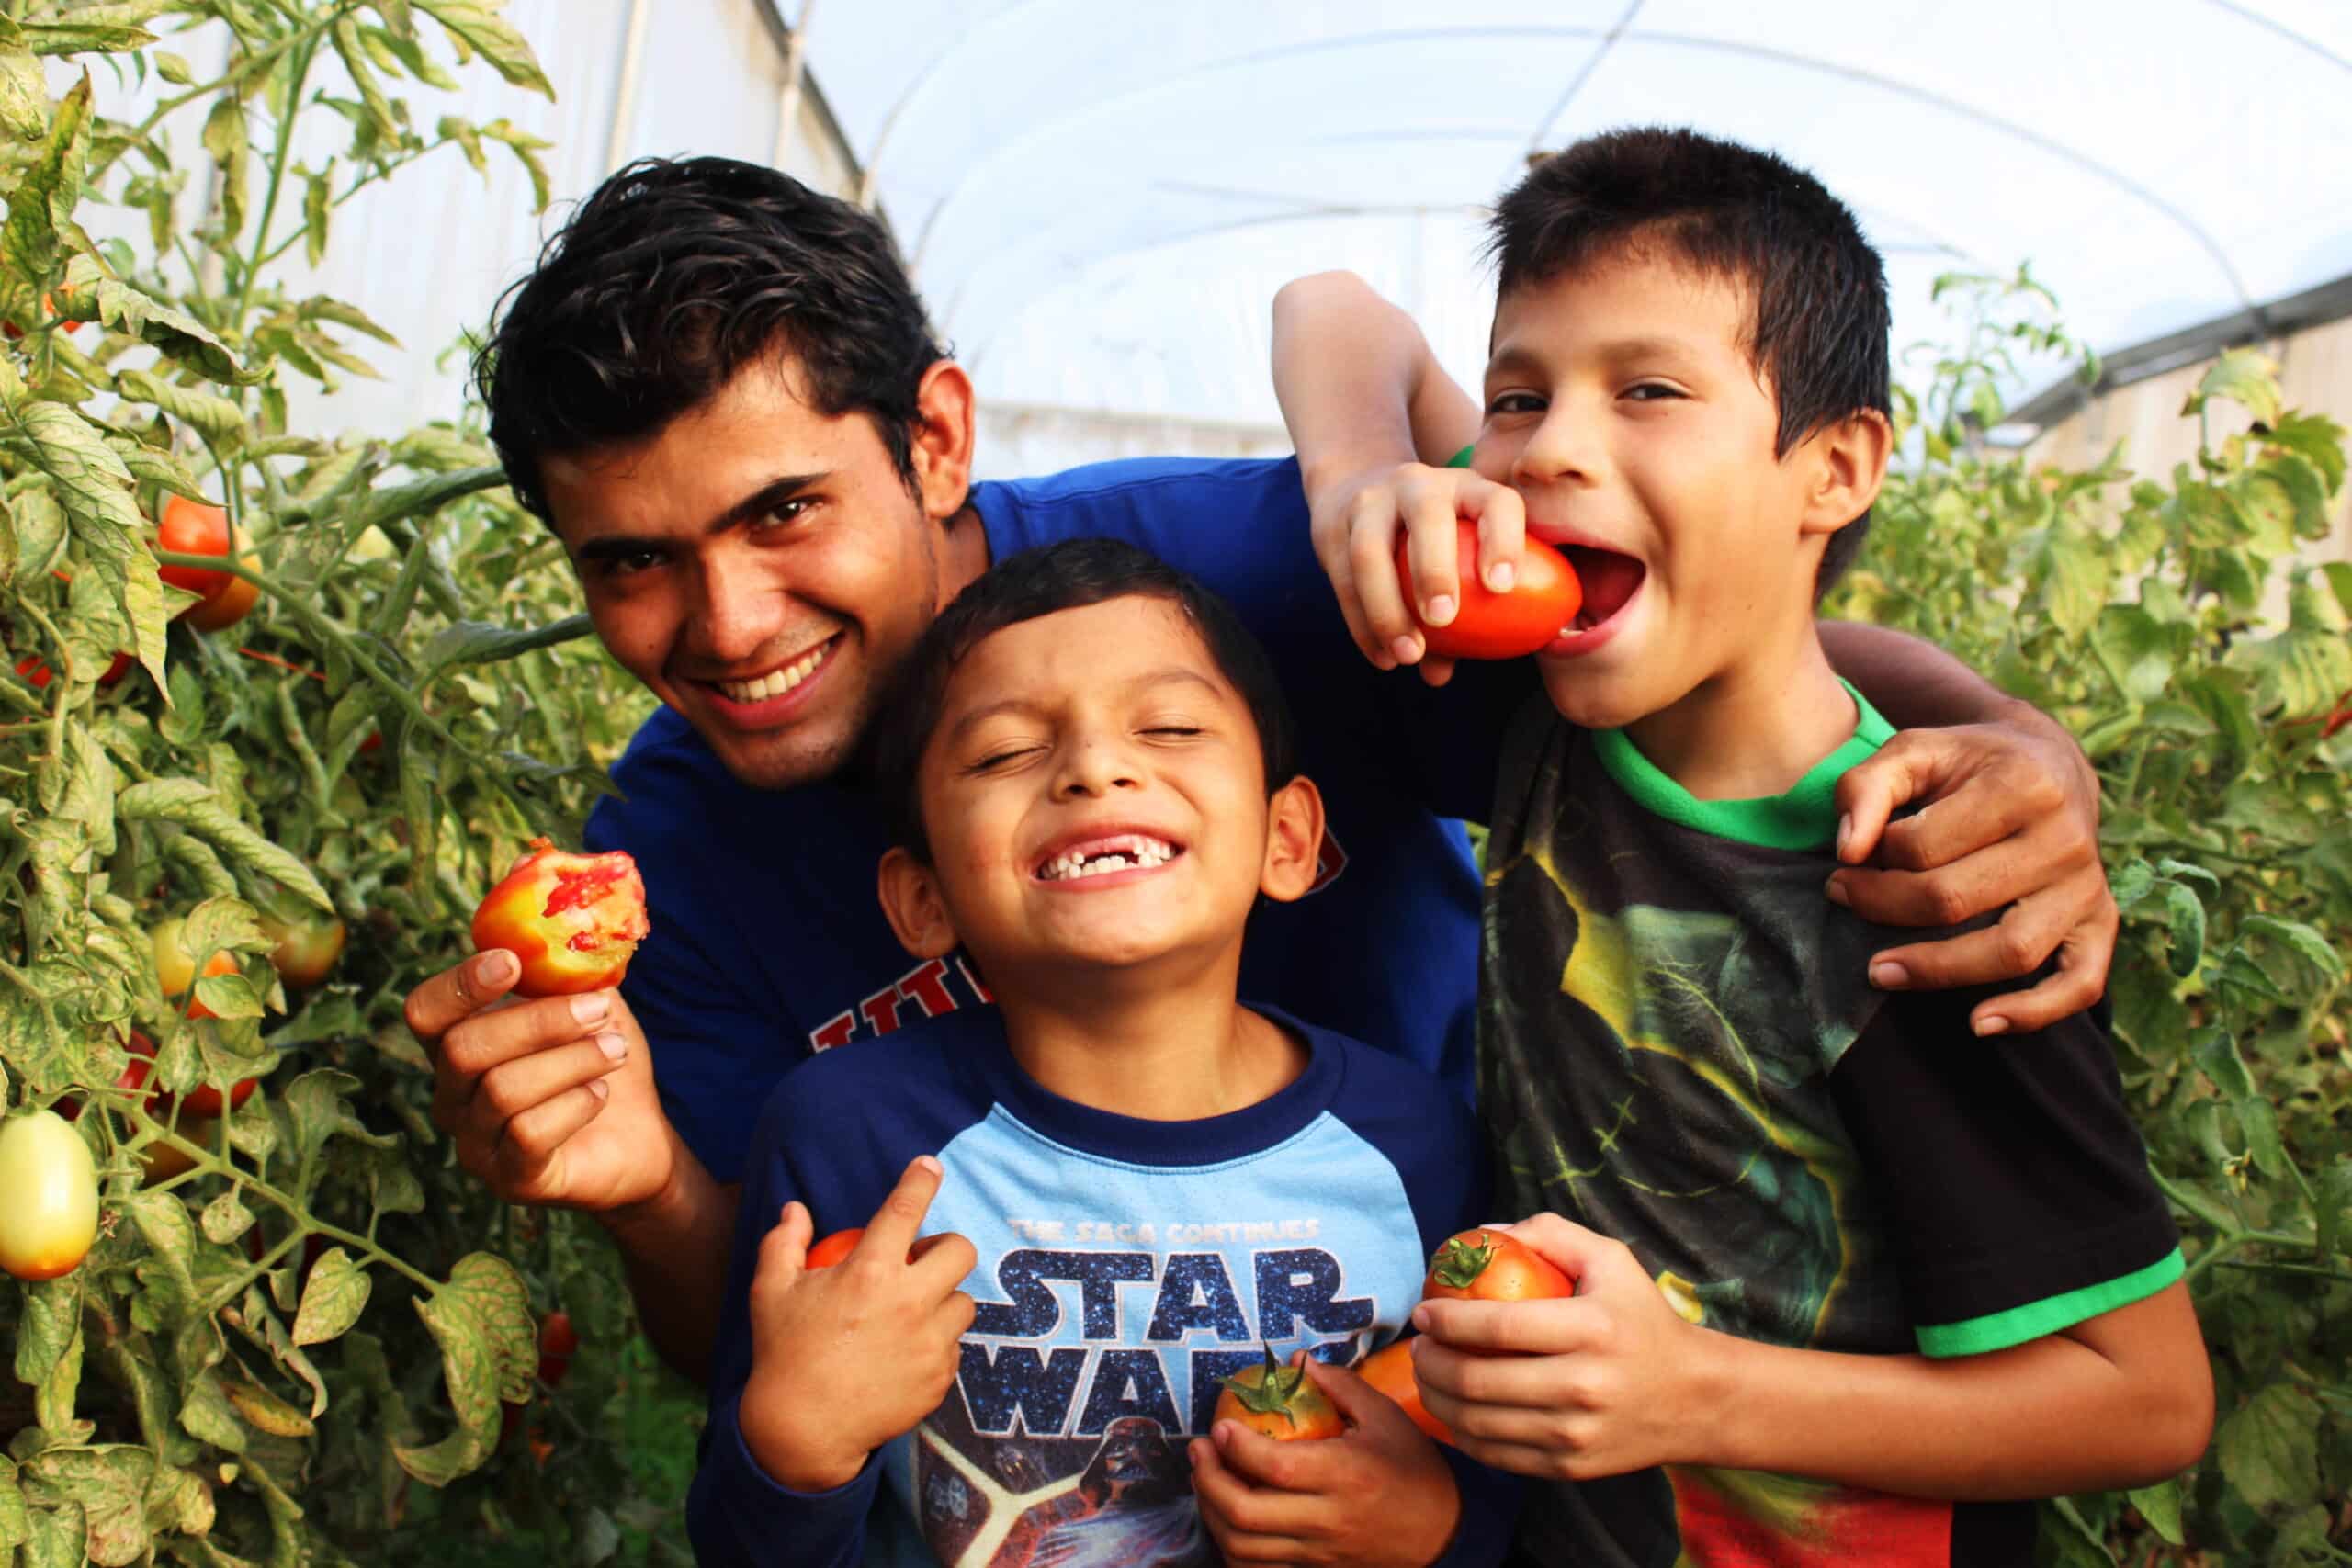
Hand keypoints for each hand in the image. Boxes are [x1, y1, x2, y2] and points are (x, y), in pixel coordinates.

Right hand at [411, 950, 673, 1212]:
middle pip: (464, 1049)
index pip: (424, 1012)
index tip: (511, 962)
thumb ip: (566, 959)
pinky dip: (575, 1104)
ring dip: (571, 1060)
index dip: (458, 984)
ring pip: (502, 1091)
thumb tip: (545, 894)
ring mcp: (476, 1143)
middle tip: (597, 1010)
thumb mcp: (589, 998)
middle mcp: (452, 1096)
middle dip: (538, 1022)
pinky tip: (601, 1093)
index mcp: (458, 1044)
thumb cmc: (601, 1057)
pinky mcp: (511, 1179)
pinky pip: (529, 1135)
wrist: (639, 1134)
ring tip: (616, 1049)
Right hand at [737, 1157, 977, 1492]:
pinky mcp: (939, 1378)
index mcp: (869, 1273)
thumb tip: (795, 1209)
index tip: (929, 1166)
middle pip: (960, 1251)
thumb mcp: (771, 1292)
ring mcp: (929, 1343)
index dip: (920, 1180)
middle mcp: (909, 1302)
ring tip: (912, 1312)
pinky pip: (953, 1347)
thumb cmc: (784, 1354)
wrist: (803, 1431)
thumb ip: (784, 1243)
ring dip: (942, 1299)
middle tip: (918, 1262)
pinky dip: (936, 1343)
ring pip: (963, 1303)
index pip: (904, 1210)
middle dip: (945, 1248)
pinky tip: (906, 1352)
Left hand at [1189, 1355, 1460, 1566]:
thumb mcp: (1385, 1417)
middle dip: (1209, 1480)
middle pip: (1246, 1513)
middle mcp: (1327, 1519)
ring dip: (1211, 1513)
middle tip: (1199, 1450)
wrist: (1444, 1532)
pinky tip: (1226, 1516)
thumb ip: (1341, 1386)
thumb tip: (1297, 1362)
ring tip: (1205, 1480)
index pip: (1276, 1468)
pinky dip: (1232, 1546)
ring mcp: (1319, 1552)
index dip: (1238, 1448)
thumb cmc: (1414, 1468)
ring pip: (1244, 1547)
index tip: (1219, 1426)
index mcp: (1345, 1476)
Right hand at [1308, 460, 1526, 685]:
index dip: (1503, 539)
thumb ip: (1464, 609)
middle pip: (1427, 517)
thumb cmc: (1429, 536)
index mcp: (1467, 489)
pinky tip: (1382, 657)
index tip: (1501, 587)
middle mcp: (1418, 485)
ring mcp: (1371, 502)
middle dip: (1434, 570)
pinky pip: (1343, 579)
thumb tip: (1444, 674)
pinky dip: (1363, 625)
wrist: (1355, 488)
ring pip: (1371, 551)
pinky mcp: (1333, 528)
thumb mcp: (1455, 549)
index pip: (1495, 502)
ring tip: (1408, 655)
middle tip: (1443, 620)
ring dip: (1388, 609)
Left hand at [1411, 1214, 1718, 1482]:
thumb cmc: (1642, 1321)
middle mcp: (1582, 1386)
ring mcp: (1574, 1435)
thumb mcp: (1610, 1261)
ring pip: (1477, 1423)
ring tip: (1427, 1374)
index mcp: (1590, 1329)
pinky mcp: (1569, 1468)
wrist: (1695, 1399)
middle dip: (1430, 1362)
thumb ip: (1550, 1234)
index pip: (1497, 1328)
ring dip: (1435, 1398)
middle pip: (1476, 1381)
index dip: (1447, 1320)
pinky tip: (1452, 1409)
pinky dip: (1461, 1433)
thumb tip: (1484, 1234)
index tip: (1423, 1312)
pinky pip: (1495, 1454)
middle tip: (1418, 1346)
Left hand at [1828, 703, 2114, 1035]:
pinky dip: (2034, 1012)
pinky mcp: (2100, 922)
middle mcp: (2066, 838)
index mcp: (2023, 785)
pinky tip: (1979, 1023)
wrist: (2047, 763)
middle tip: (1843, 899)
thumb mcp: (1913, 751)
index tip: (1847, 860)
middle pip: (1956, 899)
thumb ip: (1866, 787)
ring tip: (1878, 973)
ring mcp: (2088, 886)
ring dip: (1937, 970)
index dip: (1873, 857)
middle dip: (1885, 907)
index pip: (1923, 846)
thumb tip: (1848, 851)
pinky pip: (2079, 982)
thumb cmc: (1966, 763)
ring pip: (2011, 950)